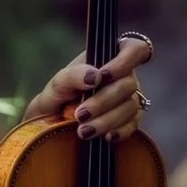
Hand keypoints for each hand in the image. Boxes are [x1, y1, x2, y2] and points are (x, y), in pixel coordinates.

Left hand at [21, 33, 151, 141]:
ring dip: (107, 120)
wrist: (51, 124)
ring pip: (131, 106)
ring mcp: (129, 98)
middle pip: (128, 84)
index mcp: (109, 58)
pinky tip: (106, 137)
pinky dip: (120, 131)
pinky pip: (133, 125)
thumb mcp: (57, 84)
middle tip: (80, 114)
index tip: (103, 76)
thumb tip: (95, 76)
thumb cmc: (57, 97)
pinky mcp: (130, 121)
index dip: (125, 62)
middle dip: (104, 101)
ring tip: (84, 131)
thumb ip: (73, 75)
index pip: (134, 50)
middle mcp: (124, 77)